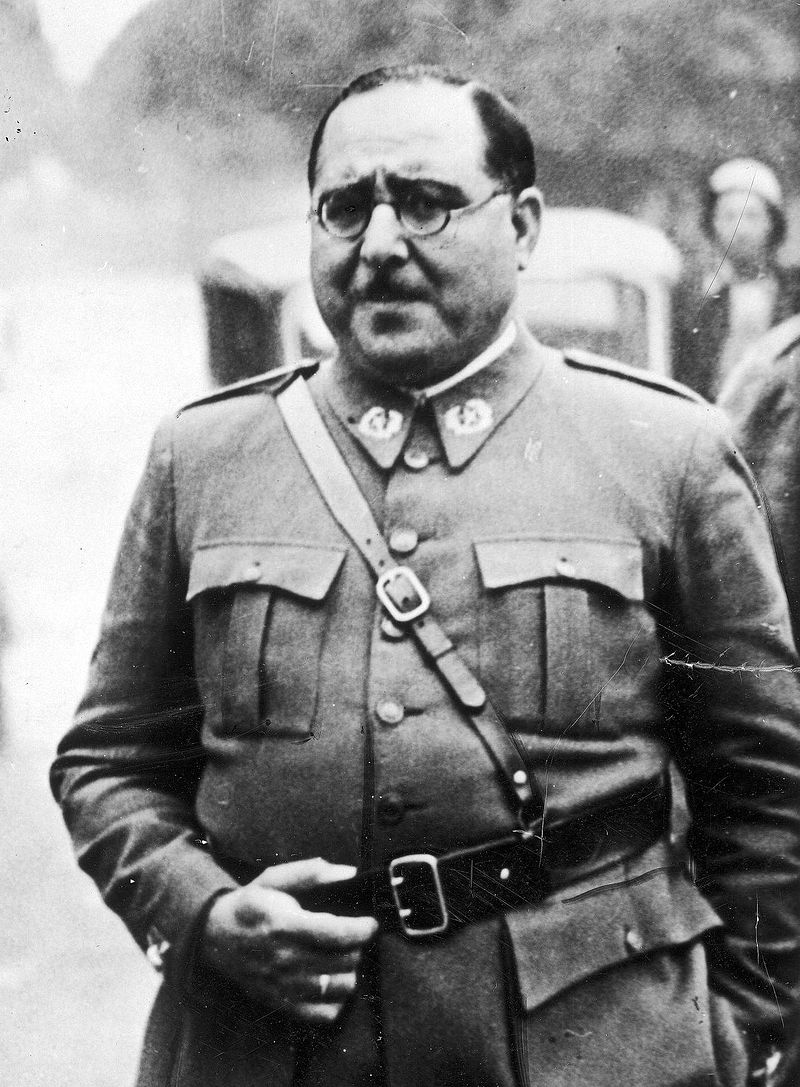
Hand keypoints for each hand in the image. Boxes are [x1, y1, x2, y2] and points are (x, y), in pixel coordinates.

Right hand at [202, 857, 377, 1023]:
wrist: (216, 936)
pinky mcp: (282, 1004)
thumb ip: (311, 873)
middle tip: (353, 936)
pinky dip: (336, 999)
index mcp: (285, 925)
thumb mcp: (275, 878)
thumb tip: (350, 872)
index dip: (362, 929)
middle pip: (344, 960)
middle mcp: (285, 959)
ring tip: (342, 956)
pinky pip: (325, 1014)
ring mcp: (284, 986)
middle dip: (357, 946)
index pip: (337, 934)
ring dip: (349, 970)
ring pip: (340, 987)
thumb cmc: (252, 904)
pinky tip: (330, 980)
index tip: (370, 923)